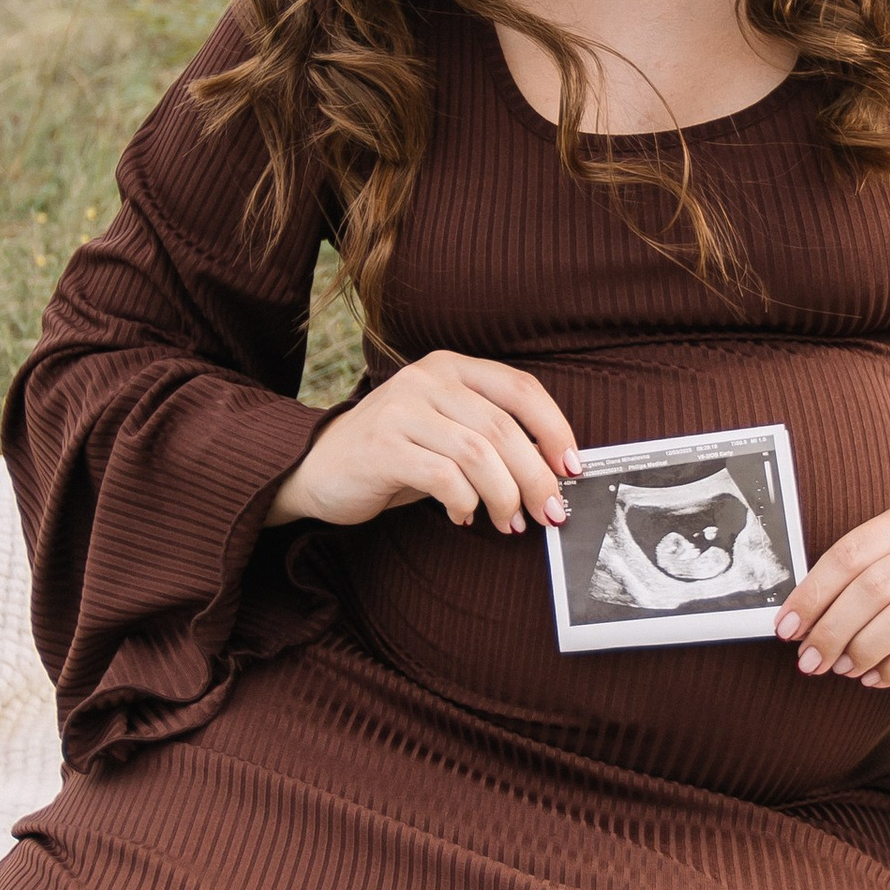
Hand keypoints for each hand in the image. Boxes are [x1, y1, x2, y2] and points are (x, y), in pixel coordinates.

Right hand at [270, 351, 580, 535]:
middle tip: (550, 512)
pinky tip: (463, 517)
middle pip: (505, 428)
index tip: (573, 469)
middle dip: (536, 477)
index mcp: (451, 367)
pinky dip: (464, 503)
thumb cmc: (395, 454)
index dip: (555, 429)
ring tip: (509, 523)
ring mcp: (402, 409)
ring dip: (504, 496)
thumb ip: (491, 437)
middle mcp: (427, 379)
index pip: (521, 389)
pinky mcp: (382, 445)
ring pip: (479, 454)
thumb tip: (552, 470)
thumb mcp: (446, 433)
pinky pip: (443, 477)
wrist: (317, 469)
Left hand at [778, 506, 889, 689]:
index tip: (787, 629)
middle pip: (875, 588)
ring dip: (863, 649)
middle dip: (832, 630)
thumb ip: (859, 573)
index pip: (849, 555)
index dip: (811, 595)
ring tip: (842, 668)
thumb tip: (800, 618)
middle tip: (810, 659)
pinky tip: (874, 678)